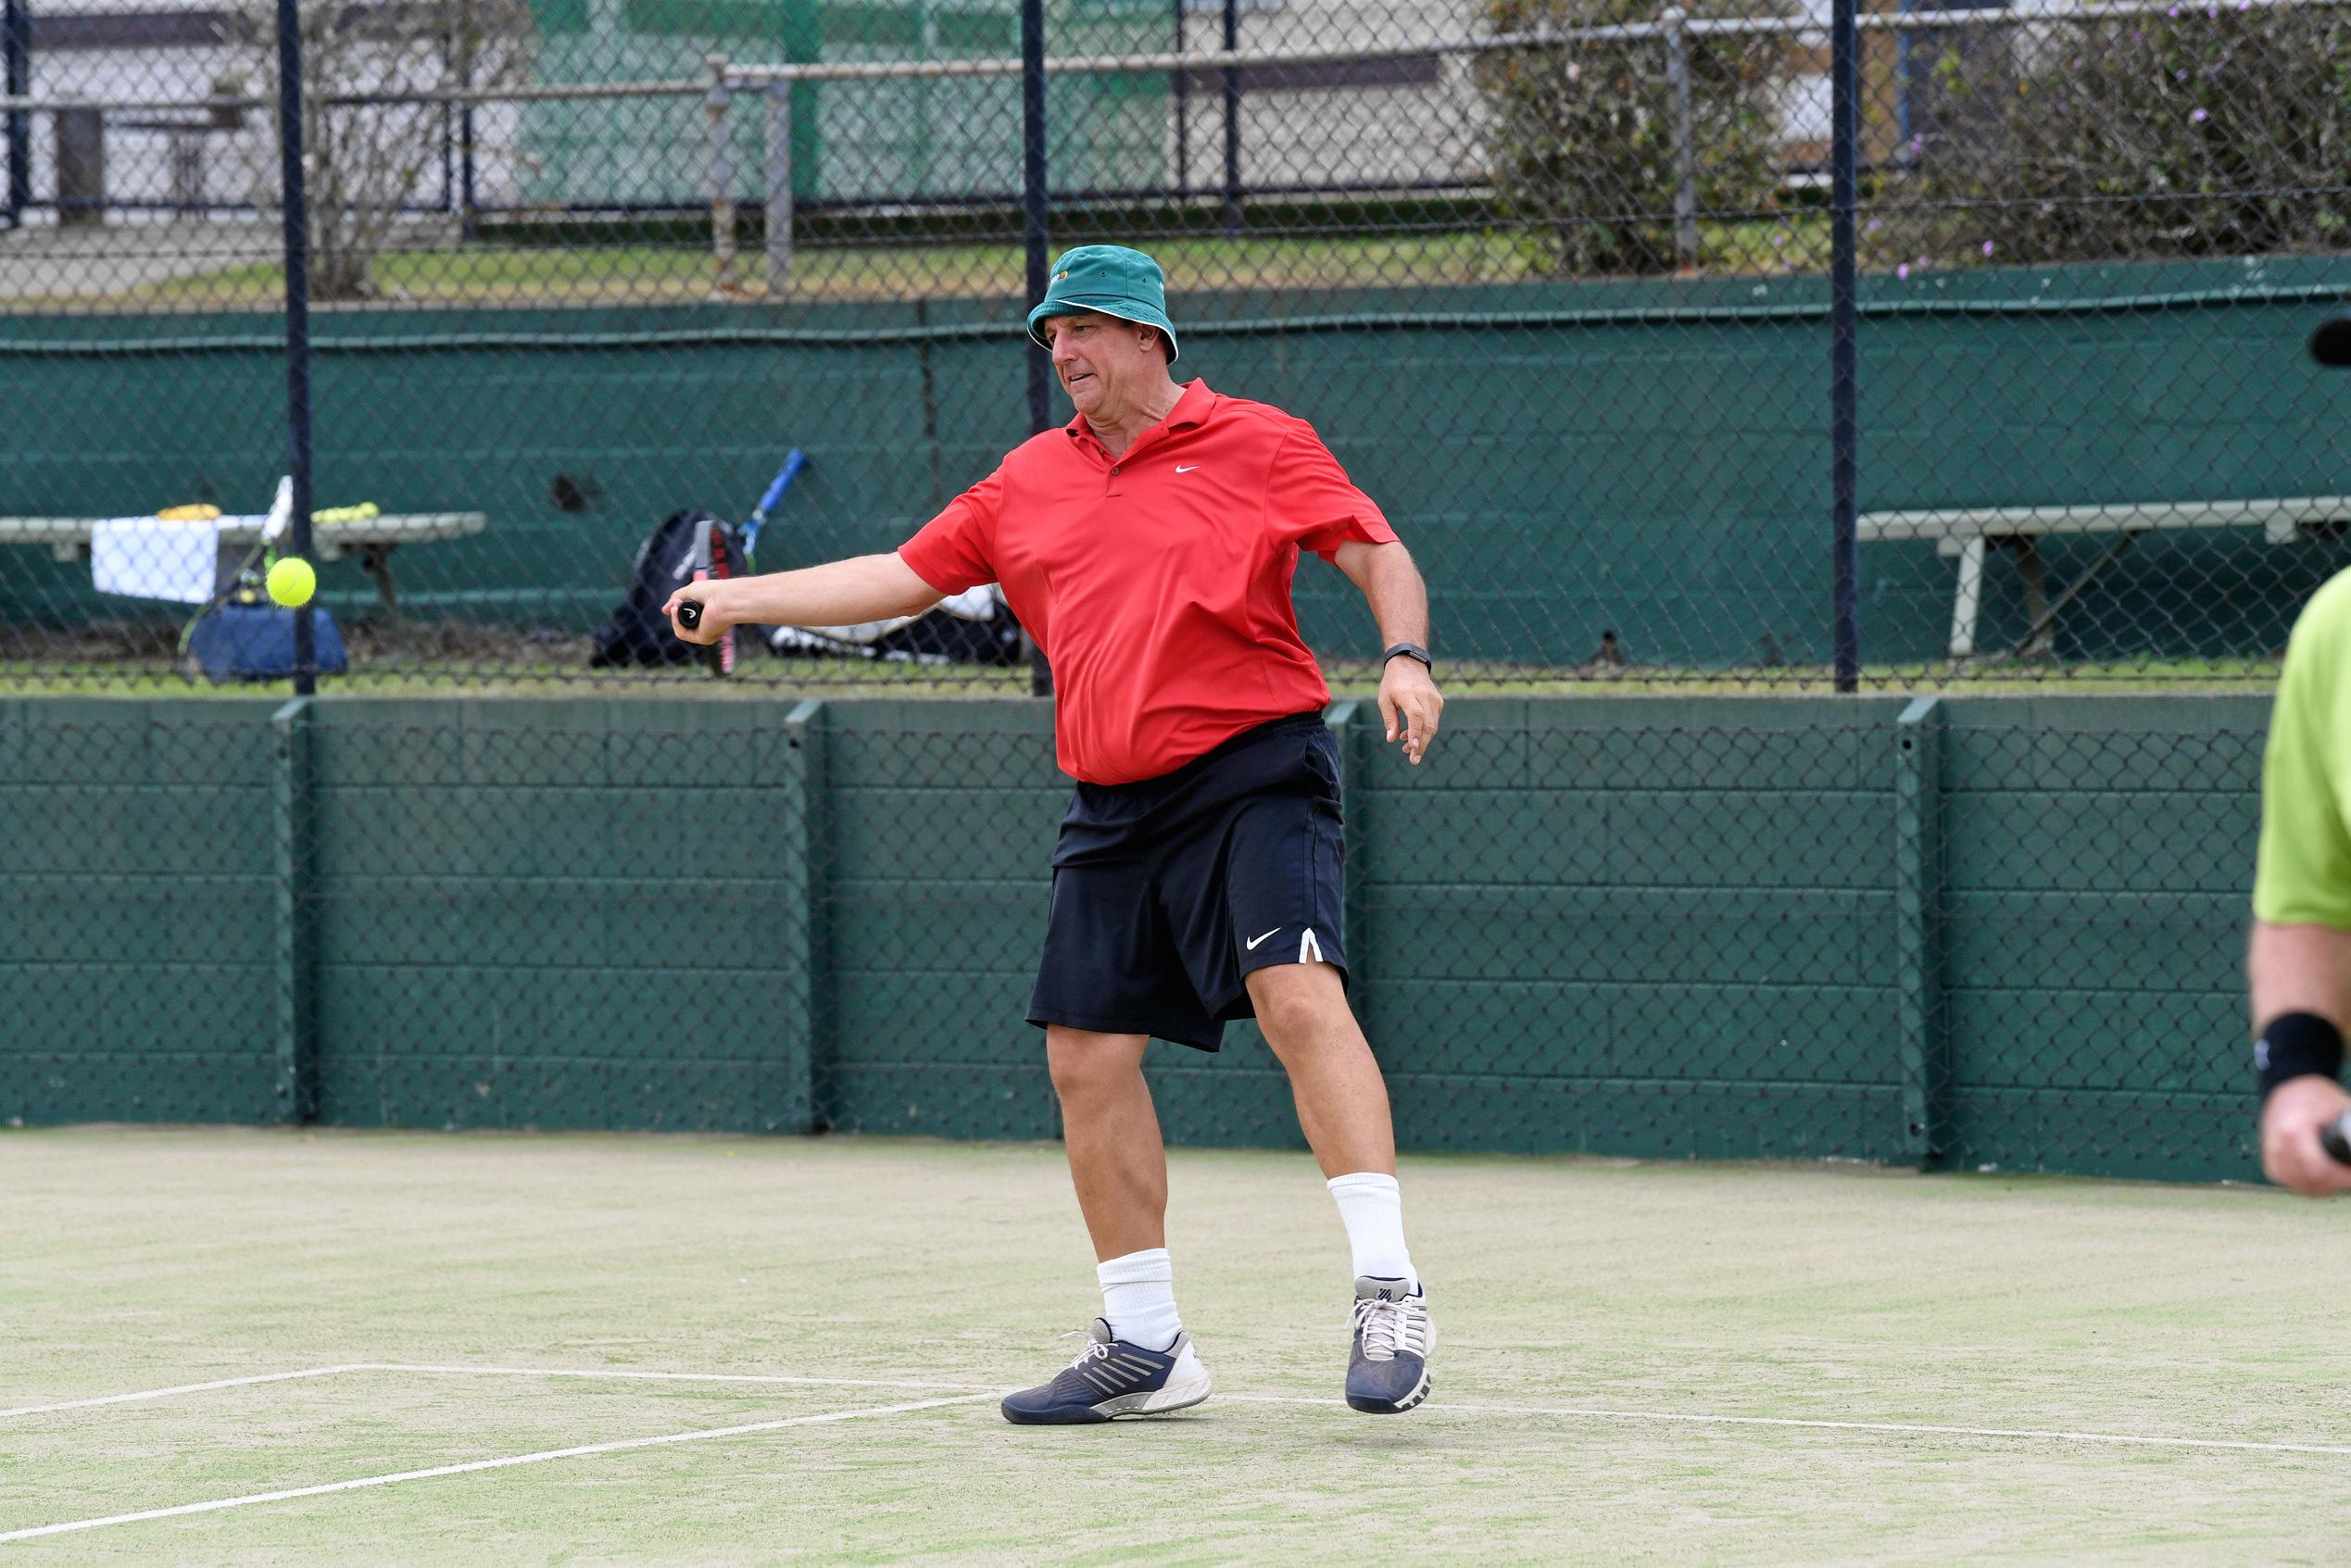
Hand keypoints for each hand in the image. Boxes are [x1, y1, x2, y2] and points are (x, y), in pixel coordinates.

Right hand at [662, 581, 725, 645]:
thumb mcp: (690, 591)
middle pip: (682, 624)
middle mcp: (707, 625)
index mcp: (707, 614)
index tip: (675, 602)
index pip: (688, 617)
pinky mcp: (704, 638)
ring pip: (680, 630)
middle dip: (676, 612)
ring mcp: (705, 632)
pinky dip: (677, 623)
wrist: (724, 598)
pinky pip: (682, 633)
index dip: (678, 610)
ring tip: (677, 605)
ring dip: (675, 617)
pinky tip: (676, 612)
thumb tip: (664, 610)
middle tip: (677, 601)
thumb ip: (676, 599)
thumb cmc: (713, 592)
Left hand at [1379, 656, 1443, 765]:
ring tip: (1406, 748)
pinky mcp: (1439, 702)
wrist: (1409, 664)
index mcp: (1409, 694)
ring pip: (1433, 726)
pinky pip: (1433, 721)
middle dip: (1421, 745)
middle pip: (1428, 725)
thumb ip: (1389, 719)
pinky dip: (1424, 731)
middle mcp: (1425, 696)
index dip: (1415, 732)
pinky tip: (1410, 735)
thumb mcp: (1384, 700)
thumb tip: (1391, 740)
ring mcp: (1434, 699)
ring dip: (1422, 740)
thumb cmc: (1393, 684)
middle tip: (1413, 760)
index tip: (1413, 748)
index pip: (1416, 716)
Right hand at [2260, 1075, 2350, 1194]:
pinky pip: (2291, 1182)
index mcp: (2294, 1131)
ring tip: (2340, 1175)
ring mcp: (2272, 1156)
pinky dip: (2308, 1184)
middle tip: (2350, 1174)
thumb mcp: (2340, 1109)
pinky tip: (2321, 1177)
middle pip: (2313, 1181)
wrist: (2287, 1085)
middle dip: (2338, 1182)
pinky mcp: (2270, 1163)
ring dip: (2325, 1185)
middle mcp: (2278, 1146)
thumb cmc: (2316, 1095)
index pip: (2321, 1169)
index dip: (2344, 1177)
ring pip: (2302, 1186)